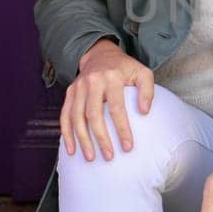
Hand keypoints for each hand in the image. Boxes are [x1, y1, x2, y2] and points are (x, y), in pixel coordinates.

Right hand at [60, 39, 154, 161]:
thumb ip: (147, 90)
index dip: (122, 129)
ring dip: (82, 139)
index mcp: (111, 78)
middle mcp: (92, 82)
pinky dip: (66, 133)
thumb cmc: (125, 68)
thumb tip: (144, 111)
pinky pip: (64, 115)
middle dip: (101, 138)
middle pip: (93, 114)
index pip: (116, 107)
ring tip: (91, 157)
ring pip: (76, 117)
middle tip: (109, 156)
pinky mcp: (69, 92)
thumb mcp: (142, 72)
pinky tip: (71, 150)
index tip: (128, 147)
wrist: (100, 54)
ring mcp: (78, 87)